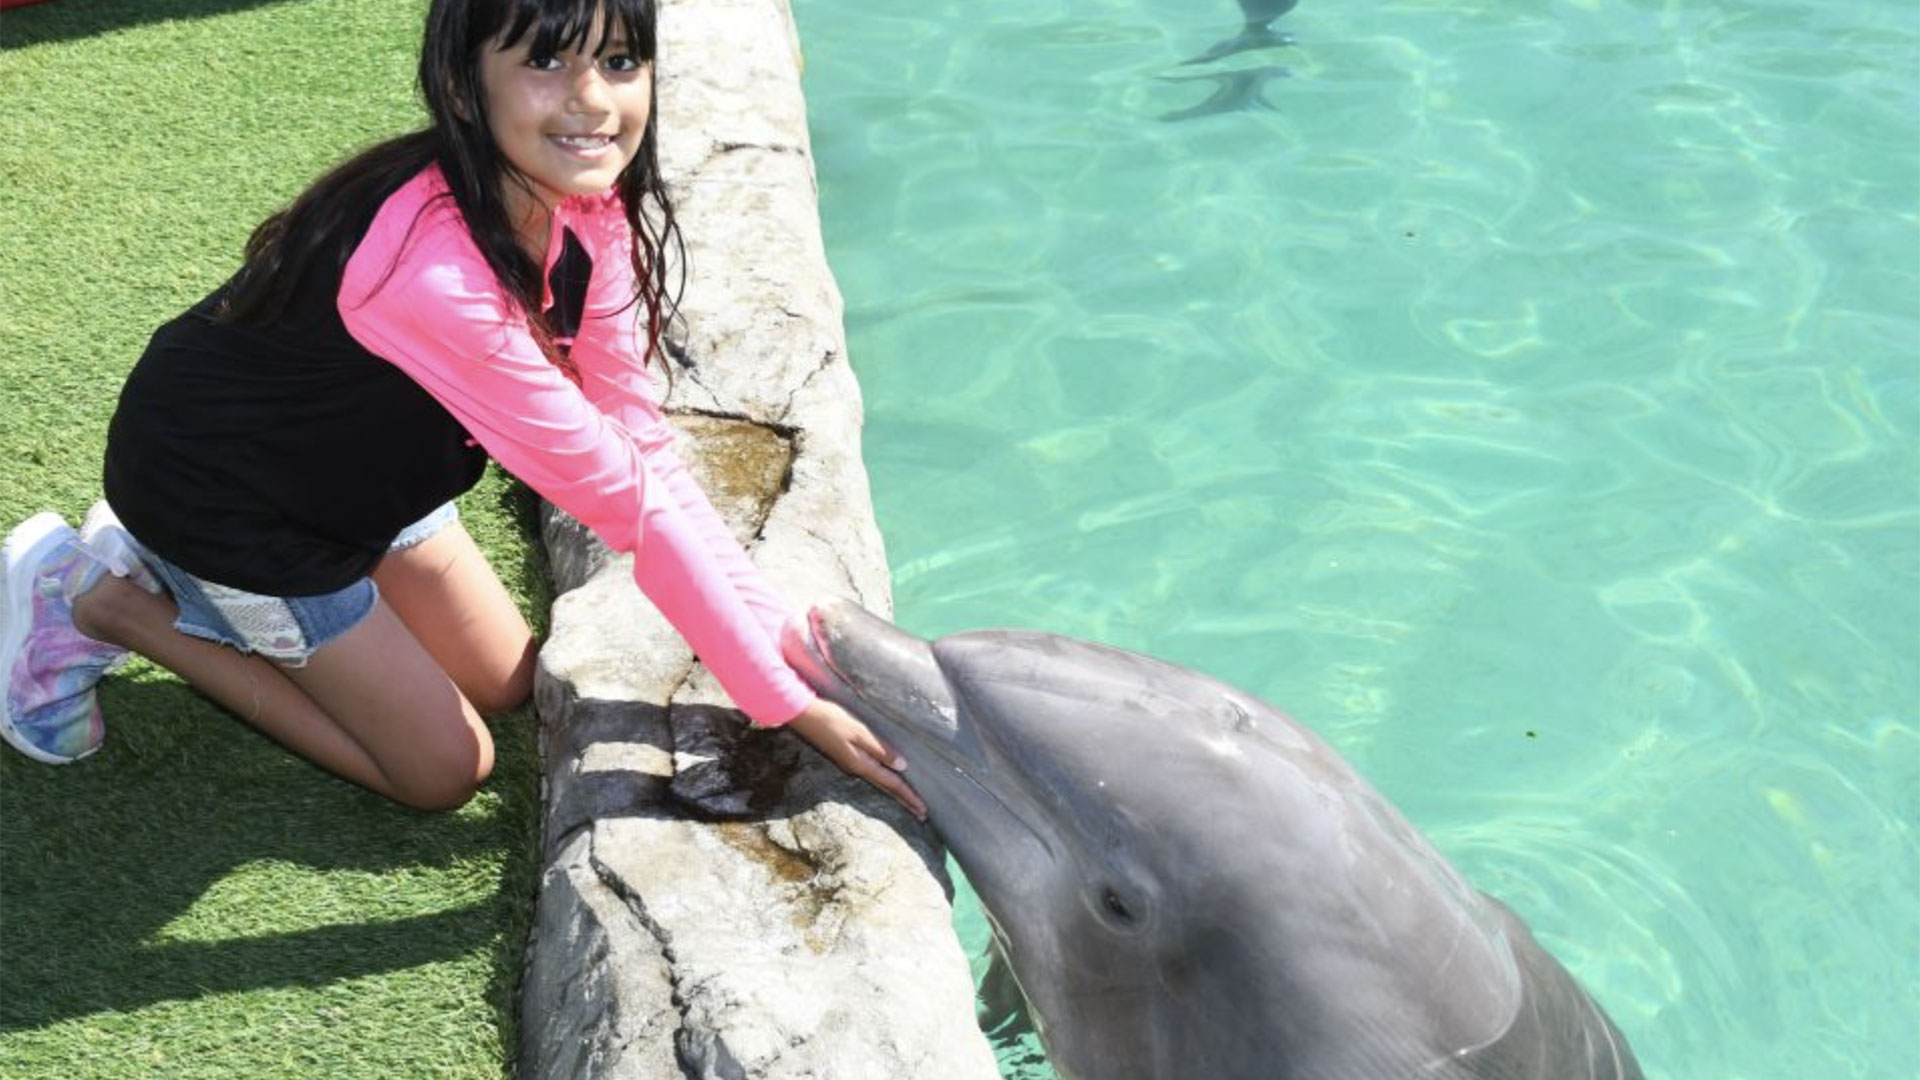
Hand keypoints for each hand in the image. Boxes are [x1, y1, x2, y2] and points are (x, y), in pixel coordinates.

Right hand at [786, 698, 926, 821]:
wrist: (803, 715)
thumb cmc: (832, 719)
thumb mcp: (859, 732)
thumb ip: (880, 749)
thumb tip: (902, 766)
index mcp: (861, 764)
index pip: (892, 784)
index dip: (909, 796)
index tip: (923, 810)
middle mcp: (856, 768)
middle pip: (886, 788)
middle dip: (905, 800)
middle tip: (922, 814)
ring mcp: (850, 763)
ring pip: (879, 782)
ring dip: (896, 793)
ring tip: (910, 801)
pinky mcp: (847, 757)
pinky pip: (872, 774)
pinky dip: (885, 781)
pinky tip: (888, 779)